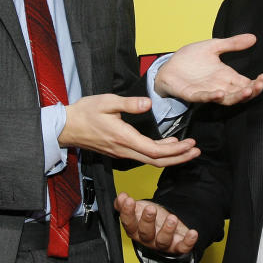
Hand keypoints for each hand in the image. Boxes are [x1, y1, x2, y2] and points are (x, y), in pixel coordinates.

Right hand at [61, 94, 198, 166]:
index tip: (189, 144)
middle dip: (179, 157)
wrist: (65, 127)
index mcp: (123, 138)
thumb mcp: (106, 102)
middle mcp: (124, 150)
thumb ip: (129, 103)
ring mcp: (121, 153)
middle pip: (156, 160)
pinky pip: (143, 156)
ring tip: (188, 149)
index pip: (154, 150)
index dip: (174, 150)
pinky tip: (169, 145)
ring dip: (171, 156)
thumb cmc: (85, 112)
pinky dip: (159, 153)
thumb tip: (148, 103)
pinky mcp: (119, 151)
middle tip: (196, 150)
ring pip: (151, 160)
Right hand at [114, 192, 198, 254]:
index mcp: (136, 230)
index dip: (127, 213)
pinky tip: (193, 232)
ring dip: (167, 230)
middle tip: (150, 209)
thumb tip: (121, 197)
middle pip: (145, 233)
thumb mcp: (137, 208)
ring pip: (163, 241)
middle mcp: (148, 239)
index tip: (129, 200)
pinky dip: (188, 242)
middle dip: (147, 221)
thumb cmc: (148, 218)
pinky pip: (182, 247)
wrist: (165, 226)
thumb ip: (125, 204)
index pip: (129, 224)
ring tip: (172, 218)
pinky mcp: (177, 246)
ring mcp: (162, 244)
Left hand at [154, 34, 262, 104]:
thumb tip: (253, 37)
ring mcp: (207, 91)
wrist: (169, 65)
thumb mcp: (213, 46)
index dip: (256, 82)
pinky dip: (212, 97)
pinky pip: (204, 97)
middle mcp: (219, 86)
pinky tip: (220, 93)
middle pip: (240, 93)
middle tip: (259, 85)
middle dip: (251, 91)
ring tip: (247, 91)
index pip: (245, 82)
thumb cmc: (190, 59)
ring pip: (226, 99)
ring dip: (237, 96)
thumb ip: (232, 44)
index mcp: (226, 75)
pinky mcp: (193, 94)